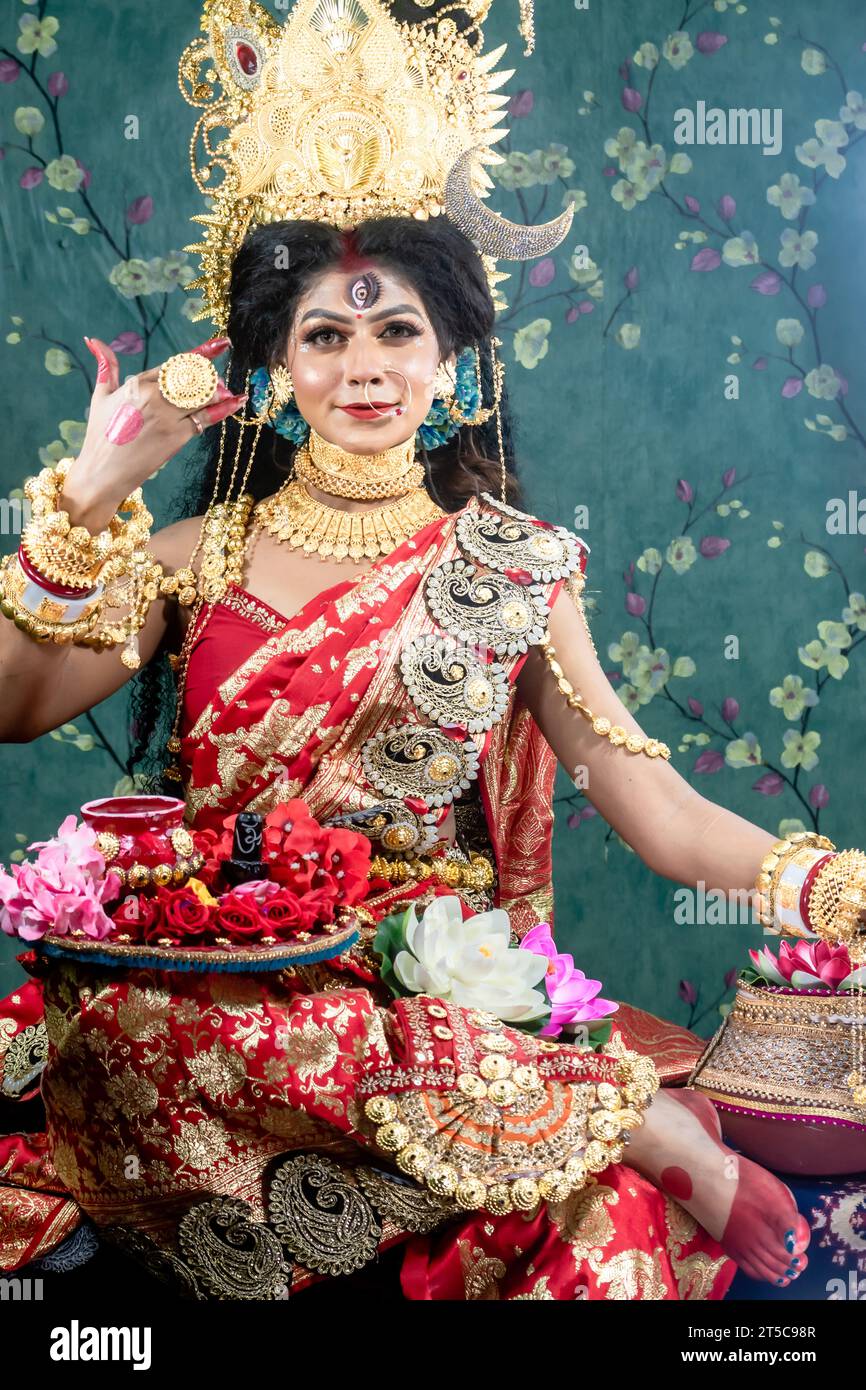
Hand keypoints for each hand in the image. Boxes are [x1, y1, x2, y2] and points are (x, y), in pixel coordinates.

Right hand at [59, 336, 247, 531]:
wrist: (102, 472)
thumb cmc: (100, 435)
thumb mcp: (101, 397)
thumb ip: (106, 367)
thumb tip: (93, 339)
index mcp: (137, 384)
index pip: (176, 364)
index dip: (202, 353)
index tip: (221, 344)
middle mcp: (154, 396)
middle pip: (192, 378)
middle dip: (210, 376)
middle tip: (220, 379)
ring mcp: (166, 416)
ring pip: (201, 396)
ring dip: (218, 391)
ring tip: (228, 391)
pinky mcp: (176, 436)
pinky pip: (205, 419)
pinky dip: (223, 410)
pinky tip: (237, 402)